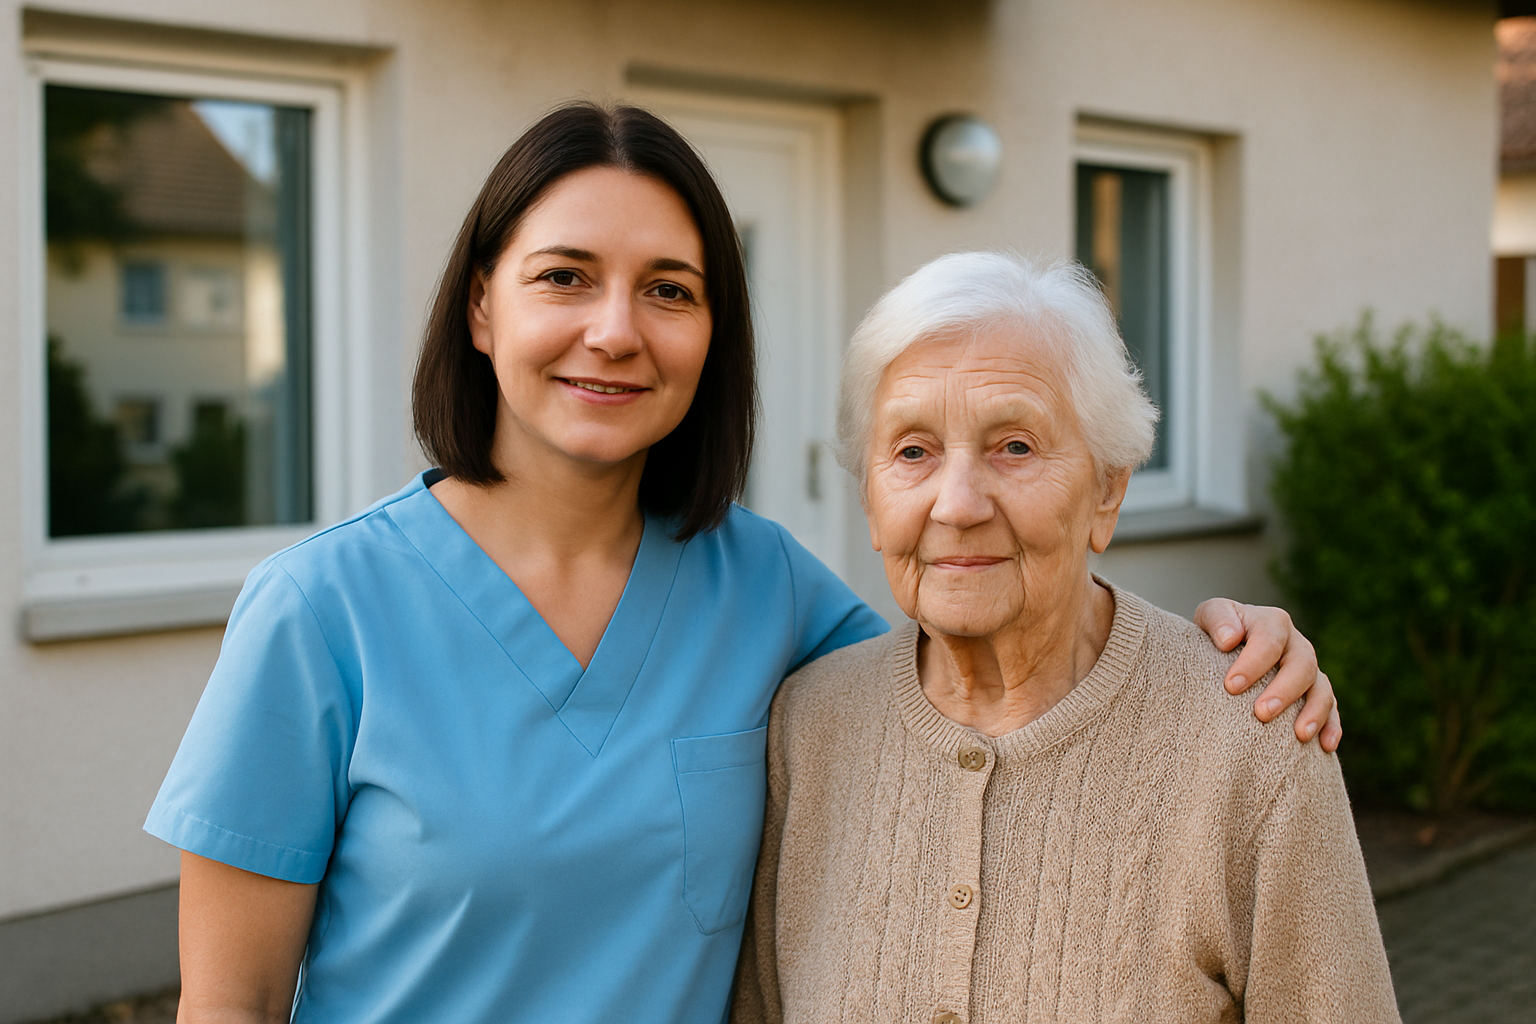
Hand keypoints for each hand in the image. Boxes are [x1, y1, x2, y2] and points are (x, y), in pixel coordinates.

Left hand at [1192, 599, 1341, 751]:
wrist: (1225, 647)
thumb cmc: (1217, 633)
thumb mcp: (1210, 615)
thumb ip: (1217, 619)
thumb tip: (1229, 638)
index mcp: (1271, 623)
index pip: (1268, 640)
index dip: (1253, 663)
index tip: (1231, 686)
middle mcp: (1295, 644)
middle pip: (1301, 665)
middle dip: (1283, 690)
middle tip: (1261, 714)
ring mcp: (1309, 669)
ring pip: (1321, 688)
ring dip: (1313, 711)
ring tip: (1300, 735)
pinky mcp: (1315, 693)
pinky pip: (1331, 709)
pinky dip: (1331, 726)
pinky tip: (1326, 746)